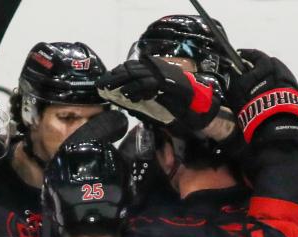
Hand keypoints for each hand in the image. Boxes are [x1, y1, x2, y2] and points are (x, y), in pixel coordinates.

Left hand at [97, 56, 219, 129]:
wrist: (197, 108)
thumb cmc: (175, 106)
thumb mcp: (152, 100)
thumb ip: (137, 97)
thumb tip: (118, 98)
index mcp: (154, 69)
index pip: (130, 67)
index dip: (115, 73)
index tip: (102, 81)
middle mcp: (158, 69)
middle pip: (131, 68)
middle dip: (114, 77)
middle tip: (100, 85)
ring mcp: (164, 74)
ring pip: (137, 74)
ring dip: (121, 81)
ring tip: (108, 89)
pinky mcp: (168, 83)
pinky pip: (149, 84)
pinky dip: (136, 89)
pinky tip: (127, 96)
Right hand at [226, 49, 297, 143]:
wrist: (273, 122)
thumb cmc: (252, 102)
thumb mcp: (236, 88)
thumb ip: (233, 76)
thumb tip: (230, 69)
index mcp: (267, 63)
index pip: (254, 54)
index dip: (245, 55)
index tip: (238, 57)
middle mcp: (281, 68)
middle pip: (268, 63)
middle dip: (258, 67)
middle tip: (247, 74)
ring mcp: (289, 80)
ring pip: (275, 75)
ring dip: (267, 78)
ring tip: (257, 87)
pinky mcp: (294, 93)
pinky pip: (280, 86)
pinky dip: (273, 88)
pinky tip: (265, 96)